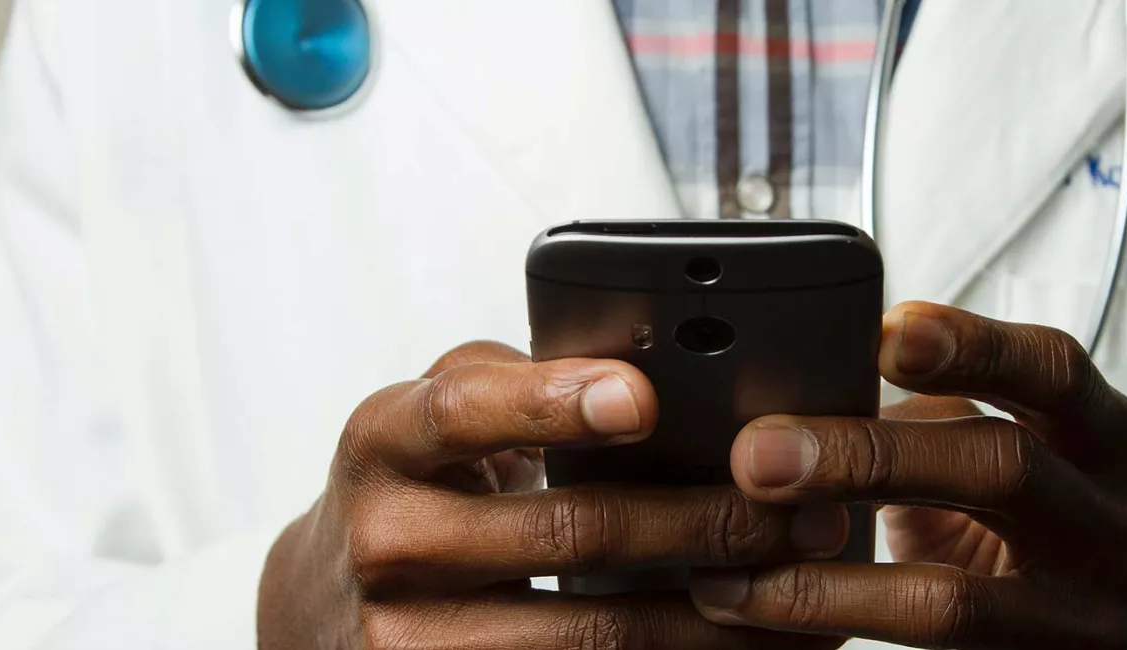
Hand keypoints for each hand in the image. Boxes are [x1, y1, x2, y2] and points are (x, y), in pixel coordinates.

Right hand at [258, 342, 850, 649]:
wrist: (322, 612)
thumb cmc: (411, 492)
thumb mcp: (432, 420)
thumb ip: (516, 382)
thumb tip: (646, 361)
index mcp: (384, 440)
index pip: (466, 411)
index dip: (553, 402)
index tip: (642, 398)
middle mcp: (387, 542)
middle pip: (566, 530)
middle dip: (702, 519)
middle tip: (805, 508)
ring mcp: (409, 640)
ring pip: (591, 630)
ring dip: (714, 612)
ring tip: (802, 581)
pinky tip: (744, 645)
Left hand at [692, 302, 1126, 649]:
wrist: (1094, 639)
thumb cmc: (1022, 518)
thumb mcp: (1005, 447)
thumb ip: (929, 414)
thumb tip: (791, 389)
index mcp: (1107, 437)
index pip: (1055, 369)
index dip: (973, 345)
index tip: (884, 331)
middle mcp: (1112, 524)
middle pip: (1004, 468)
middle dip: (871, 456)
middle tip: (757, 454)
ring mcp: (1084, 616)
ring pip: (953, 600)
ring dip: (824, 582)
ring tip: (729, 567)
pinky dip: (830, 628)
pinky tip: (759, 610)